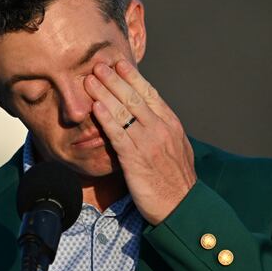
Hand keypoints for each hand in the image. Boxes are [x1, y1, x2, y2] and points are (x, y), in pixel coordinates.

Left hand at [85, 60, 195, 224]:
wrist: (181, 206)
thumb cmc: (176, 181)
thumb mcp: (177, 148)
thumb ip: (164, 130)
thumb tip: (154, 117)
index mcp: (171, 124)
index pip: (150, 93)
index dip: (133, 77)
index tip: (120, 64)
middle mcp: (160, 128)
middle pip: (134, 97)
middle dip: (114, 79)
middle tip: (99, 65)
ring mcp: (148, 142)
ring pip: (123, 111)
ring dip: (104, 93)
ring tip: (90, 79)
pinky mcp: (135, 158)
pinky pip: (117, 134)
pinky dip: (106, 118)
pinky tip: (96, 107)